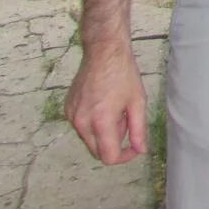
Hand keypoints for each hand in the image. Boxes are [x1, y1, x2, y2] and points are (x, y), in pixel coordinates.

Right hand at [65, 41, 148, 164]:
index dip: (124, 156)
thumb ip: (139, 130)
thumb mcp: (138, 102)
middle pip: (97, 151)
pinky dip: (93, 123)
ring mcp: (71, 116)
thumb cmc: (123, 74)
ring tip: (115, 108)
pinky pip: (81, 127)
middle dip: (114, 143)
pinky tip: (103, 103)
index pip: (108, 157)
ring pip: (89, 139)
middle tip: (125, 120)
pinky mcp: (67, 109)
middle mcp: (82, 122)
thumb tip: (140, 150)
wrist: (104, 51)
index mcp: (100, 122)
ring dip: (103, 133)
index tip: (134, 147)